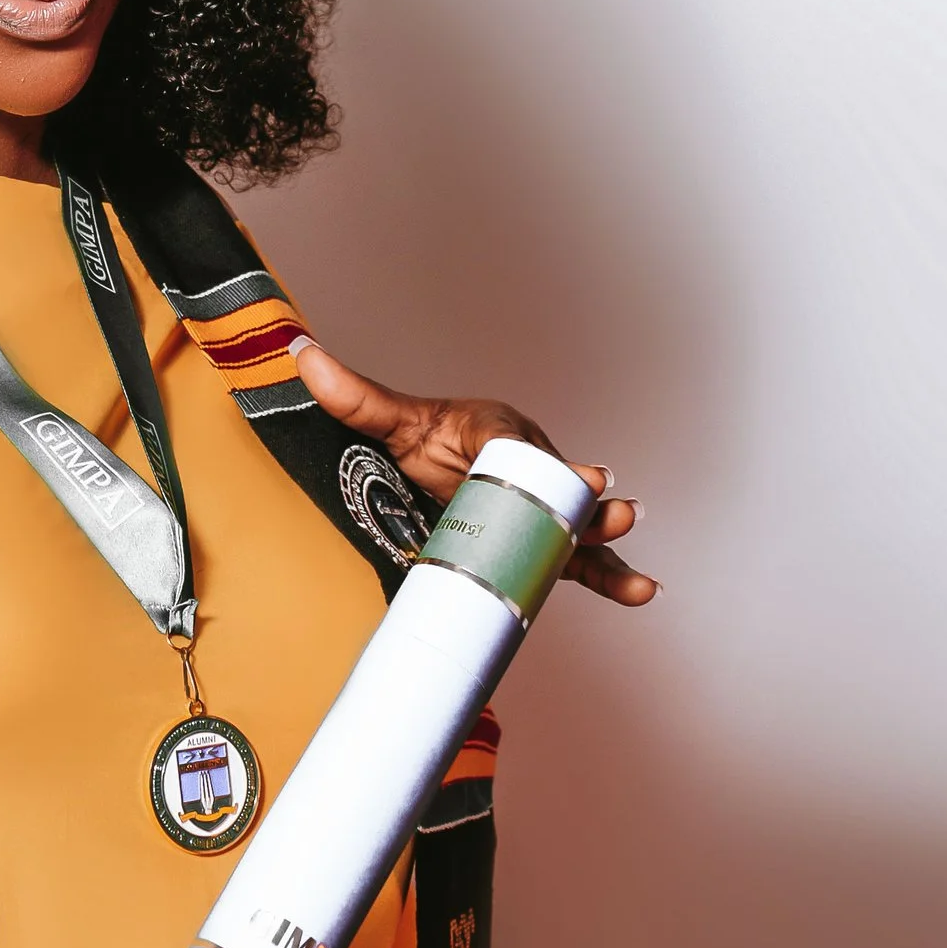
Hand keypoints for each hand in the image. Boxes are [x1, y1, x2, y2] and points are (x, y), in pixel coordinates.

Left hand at [292, 342, 656, 604]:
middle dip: (585, 504)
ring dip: (606, 547)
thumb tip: (302, 354)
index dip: (544, 460)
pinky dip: (612, 578)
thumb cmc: (422, 440)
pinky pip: (581, 561)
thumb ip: (352, 396)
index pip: (518, 446)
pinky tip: (644, 593)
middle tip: (609, 506)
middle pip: (559, 489)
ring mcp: (539, 511)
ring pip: (576, 528)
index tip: (579, 472)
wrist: (425, 473)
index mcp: (498, 433)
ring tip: (634, 577)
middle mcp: (528, 468)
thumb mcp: (390, 421)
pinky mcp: (542, 545)